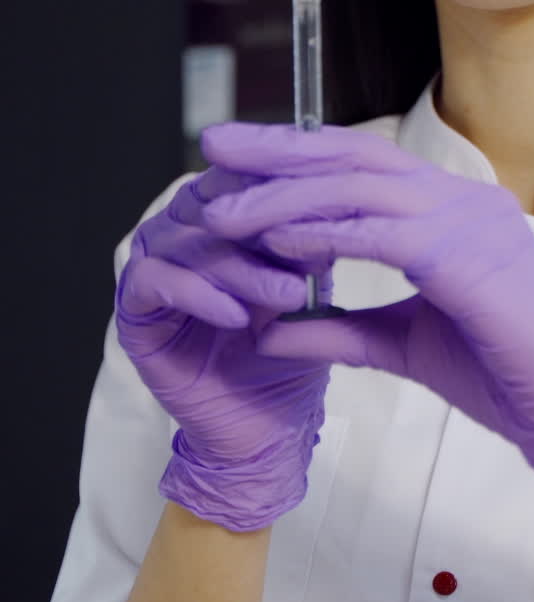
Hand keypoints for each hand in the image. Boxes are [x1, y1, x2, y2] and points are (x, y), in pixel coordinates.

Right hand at [116, 160, 332, 531]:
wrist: (269, 427)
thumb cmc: (291, 350)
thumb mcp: (310, 285)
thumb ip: (309, 240)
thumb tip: (332, 193)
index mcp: (218, 216)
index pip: (239, 174)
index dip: (277, 178)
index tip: (326, 190)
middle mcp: (179, 232)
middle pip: (210, 201)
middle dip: (263, 222)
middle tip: (311, 244)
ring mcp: (151, 268)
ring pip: (186, 241)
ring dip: (240, 267)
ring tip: (287, 294)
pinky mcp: (133, 312)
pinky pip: (154, 283)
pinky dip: (198, 295)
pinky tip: (237, 317)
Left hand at [201, 123, 533, 538]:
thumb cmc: (504, 375)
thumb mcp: (401, 345)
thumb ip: (338, 330)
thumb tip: (269, 329)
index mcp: (451, 211)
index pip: (362, 166)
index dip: (297, 159)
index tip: (238, 166)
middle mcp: (460, 200)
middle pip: (353, 157)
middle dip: (278, 151)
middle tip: (214, 147)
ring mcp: (469, 220)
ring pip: (360, 187)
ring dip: (285, 196)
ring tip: (224, 210)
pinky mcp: (470, 255)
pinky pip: (383, 231)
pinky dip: (325, 231)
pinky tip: (277, 240)